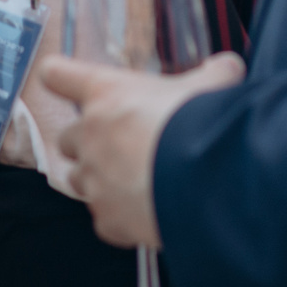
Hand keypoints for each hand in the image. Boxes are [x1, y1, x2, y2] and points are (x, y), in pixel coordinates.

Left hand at [42, 51, 244, 248]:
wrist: (207, 182)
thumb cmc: (200, 124)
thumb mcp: (211, 88)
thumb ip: (215, 74)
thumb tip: (229, 67)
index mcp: (106, 93)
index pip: (57, 74)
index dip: (59, 76)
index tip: (61, 78)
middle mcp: (90, 135)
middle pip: (66, 137)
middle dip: (88, 141)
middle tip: (121, 143)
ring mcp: (94, 180)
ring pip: (78, 180)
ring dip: (98, 179)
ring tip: (133, 181)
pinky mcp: (107, 218)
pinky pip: (104, 219)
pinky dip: (120, 217)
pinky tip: (147, 212)